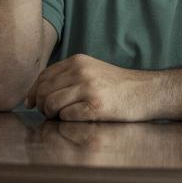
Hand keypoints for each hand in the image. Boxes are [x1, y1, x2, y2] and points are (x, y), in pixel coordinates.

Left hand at [24, 54, 157, 121]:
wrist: (149, 91)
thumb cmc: (119, 86)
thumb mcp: (93, 70)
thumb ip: (69, 76)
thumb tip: (36, 94)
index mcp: (79, 61)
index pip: (43, 76)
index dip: (34, 92)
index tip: (32, 103)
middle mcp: (82, 72)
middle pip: (43, 91)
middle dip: (42, 106)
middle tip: (51, 113)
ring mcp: (89, 89)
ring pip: (51, 104)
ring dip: (53, 115)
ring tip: (64, 117)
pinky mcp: (96, 106)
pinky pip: (67, 116)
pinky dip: (68, 121)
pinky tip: (80, 118)